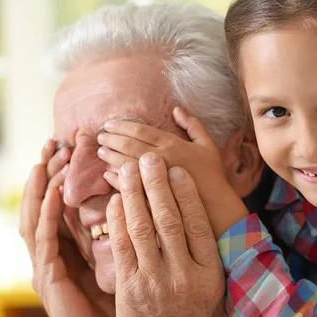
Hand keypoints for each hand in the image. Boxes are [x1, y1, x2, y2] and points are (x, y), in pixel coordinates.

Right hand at [19, 140, 119, 316]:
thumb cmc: (119, 304)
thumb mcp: (124, 261)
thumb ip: (127, 236)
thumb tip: (148, 205)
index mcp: (72, 246)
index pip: (65, 203)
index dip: (67, 175)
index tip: (76, 146)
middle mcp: (55, 251)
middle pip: (48, 203)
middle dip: (51, 172)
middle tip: (56, 142)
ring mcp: (47, 263)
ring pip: (39, 216)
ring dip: (43, 185)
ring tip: (48, 157)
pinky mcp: (47, 277)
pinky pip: (44, 240)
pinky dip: (47, 214)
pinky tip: (54, 193)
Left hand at [97, 107, 247, 237]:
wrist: (217, 206)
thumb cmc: (213, 175)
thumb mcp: (207, 145)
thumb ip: (193, 125)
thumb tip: (176, 109)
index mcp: (173, 144)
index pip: (142, 130)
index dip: (123, 126)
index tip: (109, 124)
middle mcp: (162, 159)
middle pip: (129, 144)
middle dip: (111, 138)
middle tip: (100, 136)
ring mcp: (156, 178)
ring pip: (126, 162)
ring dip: (110, 155)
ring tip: (100, 151)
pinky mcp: (152, 196)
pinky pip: (128, 185)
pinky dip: (115, 178)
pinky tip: (106, 174)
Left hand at [107, 154, 235, 316]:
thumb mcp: (221, 298)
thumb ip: (221, 264)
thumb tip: (230, 231)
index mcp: (208, 275)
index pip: (198, 224)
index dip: (186, 194)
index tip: (178, 170)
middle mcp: (182, 275)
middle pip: (168, 220)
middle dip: (157, 184)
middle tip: (150, 159)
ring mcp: (152, 282)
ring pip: (142, 228)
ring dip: (134, 195)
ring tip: (129, 169)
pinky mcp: (128, 289)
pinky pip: (121, 248)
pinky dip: (117, 221)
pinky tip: (115, 201)